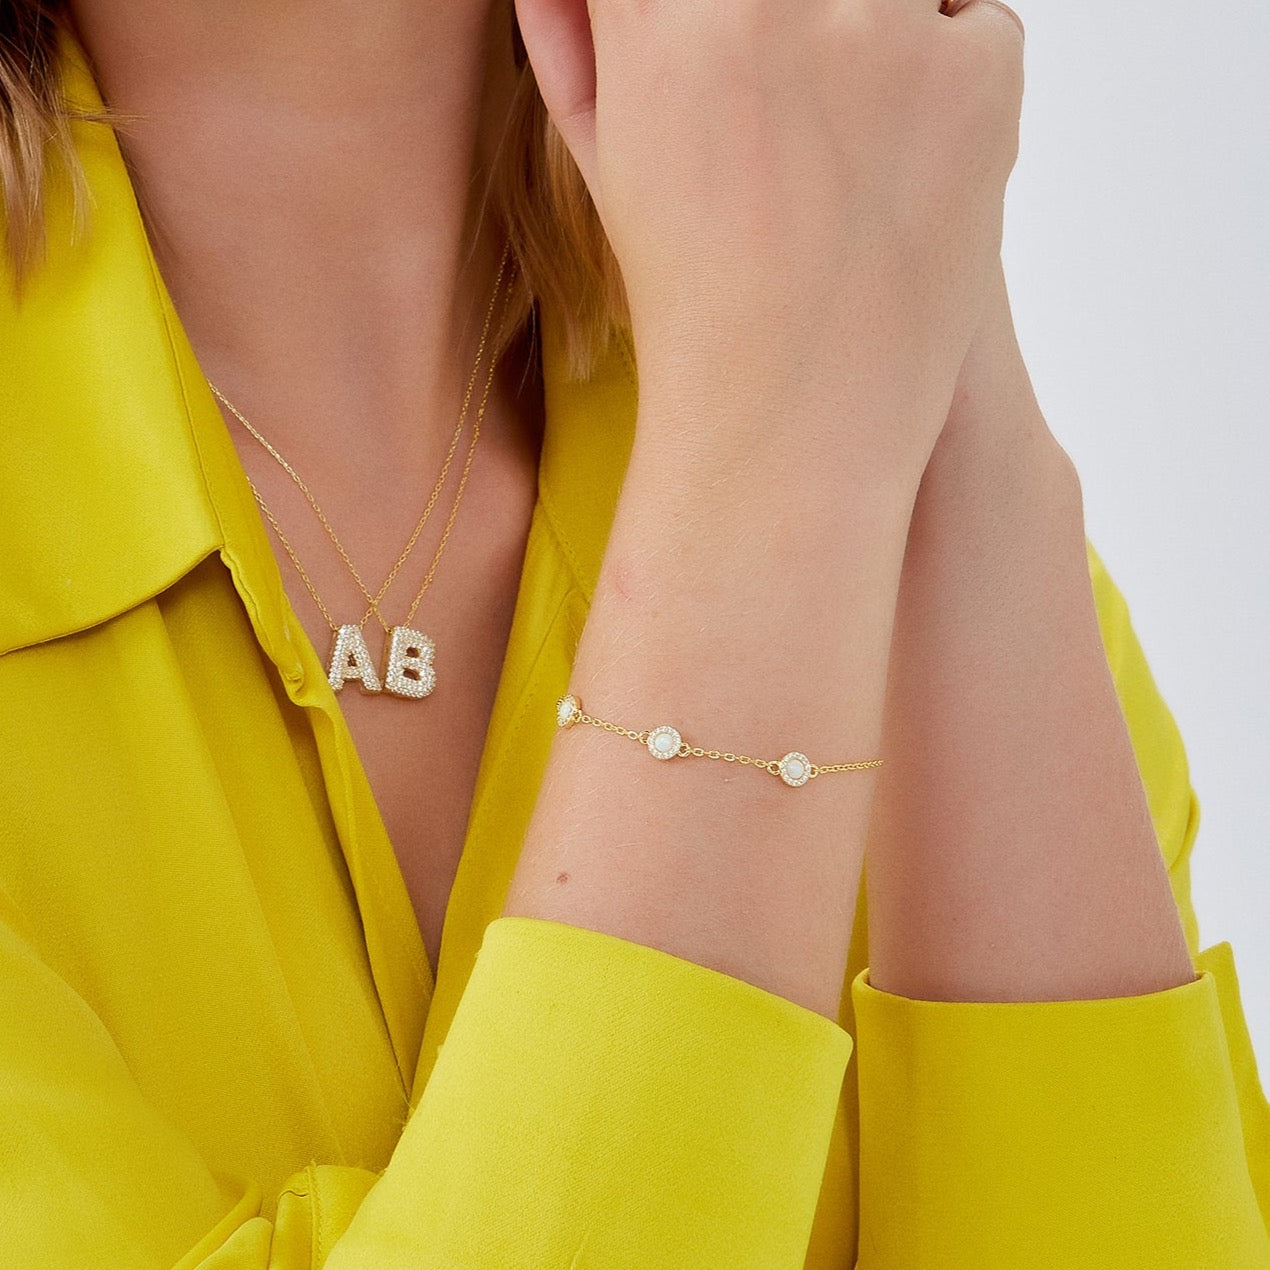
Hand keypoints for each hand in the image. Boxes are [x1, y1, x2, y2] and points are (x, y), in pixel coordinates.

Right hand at [516, 0, 1026, 476]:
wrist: (797, 420)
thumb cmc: (690, 302)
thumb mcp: (607, 164)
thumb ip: (575, 38)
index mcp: (662, 19)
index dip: (703, 13)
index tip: (730, 44)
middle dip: (788, 21)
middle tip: (791, 84)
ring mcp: (885, 33)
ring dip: (872, 26)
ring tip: (842, 125)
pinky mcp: (977, 77)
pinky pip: (973, 19)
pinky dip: (947, 68)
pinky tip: (901, 157)